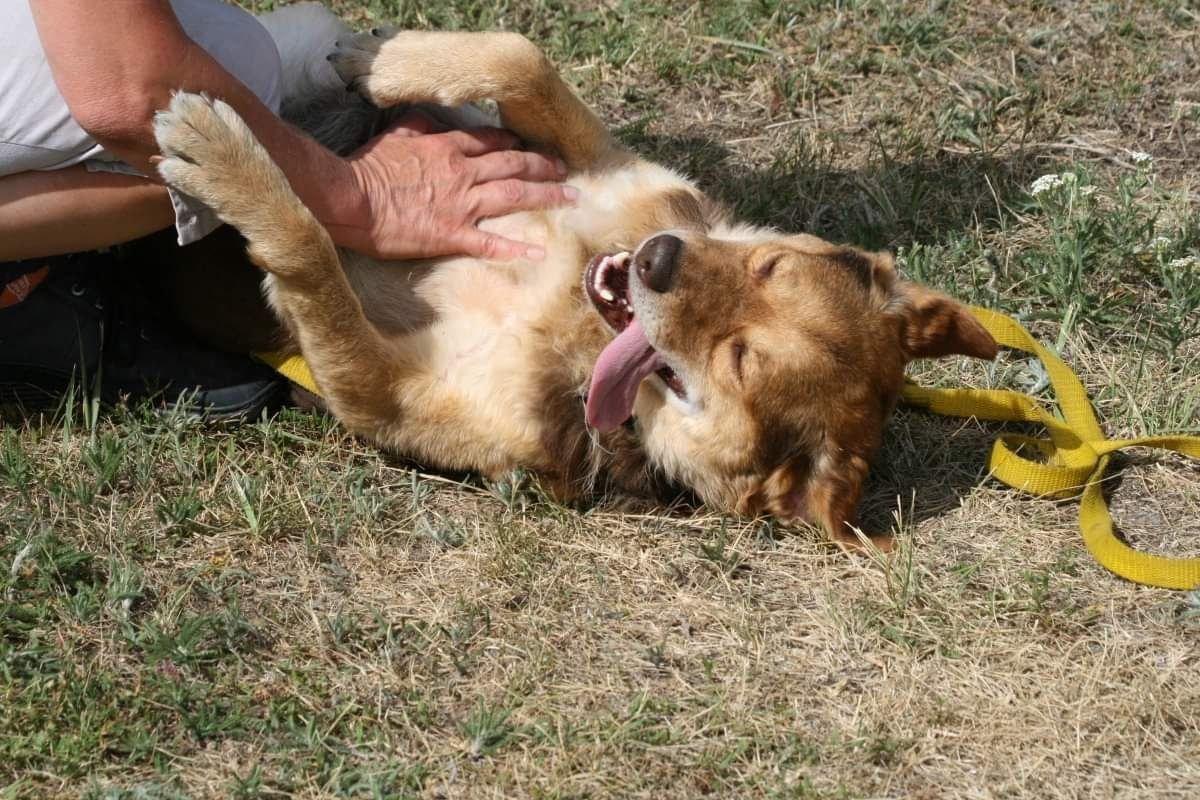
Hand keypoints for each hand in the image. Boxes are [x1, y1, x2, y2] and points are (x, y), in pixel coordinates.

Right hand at [327, 114, 576, 260]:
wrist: (351, 198)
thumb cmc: (367, 167)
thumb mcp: (395, 135)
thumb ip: (420, 127)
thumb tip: (434, 122)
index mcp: (447, 148)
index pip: (490, 141)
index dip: (513, 143)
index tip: (528, 145)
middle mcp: (463, 173)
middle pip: (513, 165)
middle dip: (542, 166)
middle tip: (564, 170)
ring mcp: (461, 205)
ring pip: (514, 196)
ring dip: (546, 195)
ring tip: (570, 197)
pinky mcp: (453, 235)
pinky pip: (492, 242)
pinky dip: (517, 248)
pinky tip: (540, 251)